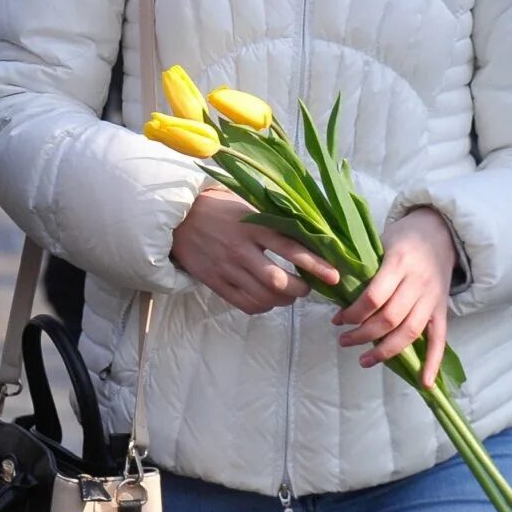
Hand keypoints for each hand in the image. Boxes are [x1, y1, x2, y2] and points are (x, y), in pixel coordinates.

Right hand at [171, 187, 339, 315]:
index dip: (316, 265)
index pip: (291, 248)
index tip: (334, 276)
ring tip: (288, 295)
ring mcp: (227, 268)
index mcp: (253, 226)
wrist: (177, 218)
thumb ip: (273, 220)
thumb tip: (311, 231)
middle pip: (279, 281)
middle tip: (306, 288)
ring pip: (264, 297)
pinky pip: (245, 304)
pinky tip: (267, 299)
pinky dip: (263, 306)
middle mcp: (241, 249)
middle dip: (300, 290)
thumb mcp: (247, 205)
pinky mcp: (215, 282)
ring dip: (283, 300)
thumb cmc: (218, 208)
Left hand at [333, 206, 455, 387]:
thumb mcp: (380, 241)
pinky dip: (433, 362)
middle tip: (343, 341)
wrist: (441, 231)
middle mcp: (417, 282)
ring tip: (364, 360)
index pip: (373, 297)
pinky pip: (440, 339)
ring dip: (386, 351)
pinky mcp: (442, 309)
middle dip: (363, 335)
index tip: (336, 320)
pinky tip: (424, 383)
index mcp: (398, 263)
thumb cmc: (403, 236)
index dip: (353, 313)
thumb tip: (335, 288)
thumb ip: (364, 265)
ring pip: (410, 332)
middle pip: (390, 318)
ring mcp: (432, 298)